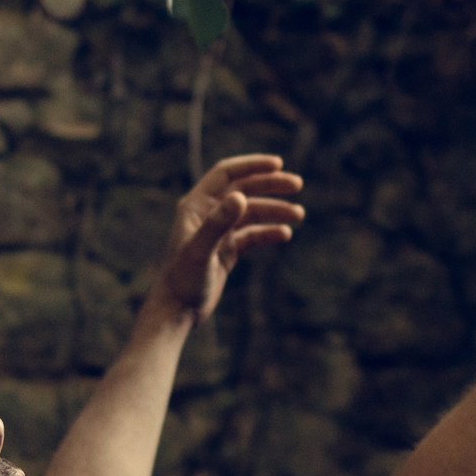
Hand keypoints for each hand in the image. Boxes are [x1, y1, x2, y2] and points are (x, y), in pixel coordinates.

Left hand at [151, 153, 304, 321]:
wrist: (176, 311)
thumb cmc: (183, 280)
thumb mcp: (201, 251)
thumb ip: (218, 223)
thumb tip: (240, 197)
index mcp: (196, 206)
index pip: (226, 174)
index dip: (252, 166)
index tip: (278, 164)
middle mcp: (207, 214)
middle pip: (244, 190)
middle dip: (270, 185)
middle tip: (297, 184)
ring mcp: (218, 232)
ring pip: (251, 213)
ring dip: (275, 211)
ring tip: (298, 214)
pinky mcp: (226, 251)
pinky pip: (252, 235)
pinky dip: (268, 232)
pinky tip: (284, 234)